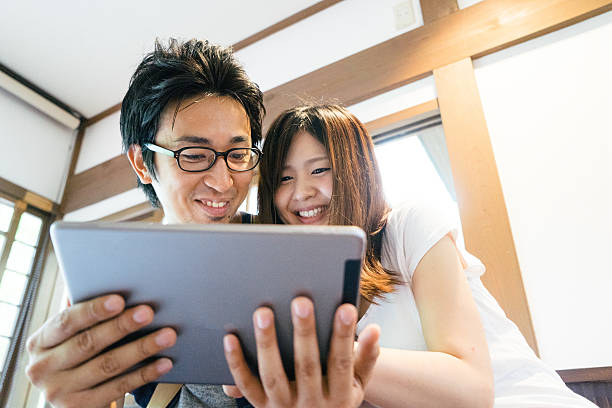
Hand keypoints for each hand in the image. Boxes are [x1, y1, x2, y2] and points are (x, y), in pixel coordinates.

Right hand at [25, 294, 176, 407]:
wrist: (70, 395)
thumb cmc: (77, 352)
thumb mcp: (70, 335)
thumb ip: (84, 311)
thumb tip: (110, 279)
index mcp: (40, 342)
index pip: (66, 322)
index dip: (94, 310)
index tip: (120, 300)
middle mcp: (43, 369)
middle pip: (89, 343)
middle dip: (122, 326)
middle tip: (148, 313)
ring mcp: (60, 392)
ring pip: (107, 366)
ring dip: (141, 348)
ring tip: (167, 335)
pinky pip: (118, 388)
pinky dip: (144, 374)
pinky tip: (163, 362)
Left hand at [222, 297, 379, 406]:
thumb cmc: (337, 396)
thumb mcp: (358, 384)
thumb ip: (367, 358)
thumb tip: (375, 330)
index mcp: (338, 396)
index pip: (342, 363)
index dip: (344, 335)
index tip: (346, 308)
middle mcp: (311, 404)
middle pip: (307, 366)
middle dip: (304, 332)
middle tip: (301, 301)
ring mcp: (283, 406)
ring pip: (273, 375)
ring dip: (267, 343)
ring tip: (264, 313)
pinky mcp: (260, 406)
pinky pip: (246, 385)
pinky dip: (236, 362)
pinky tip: (231, 337)